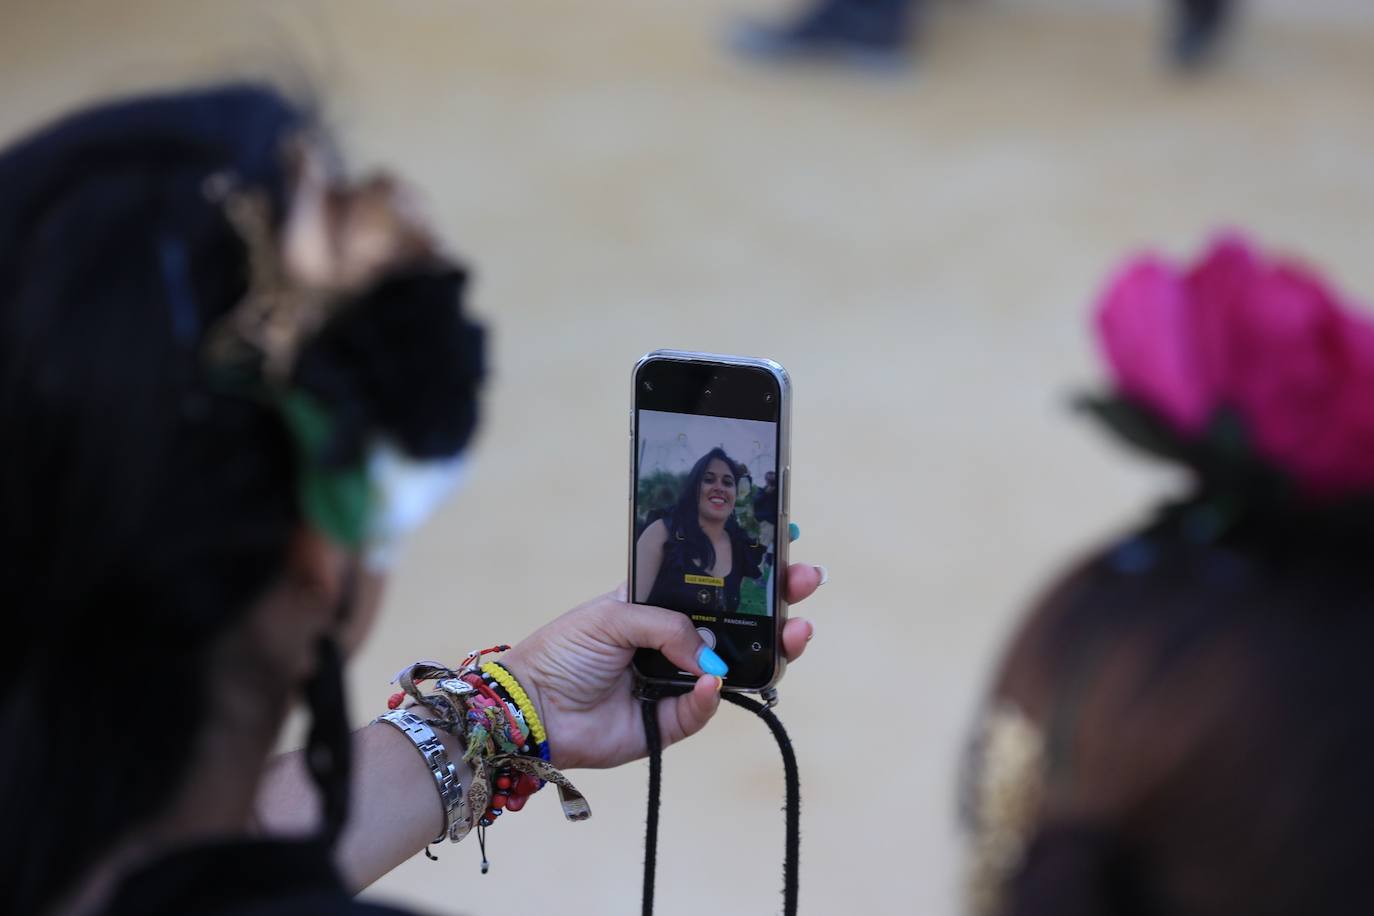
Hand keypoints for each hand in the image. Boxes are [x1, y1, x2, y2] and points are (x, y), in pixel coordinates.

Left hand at [501, 563, 822, 769]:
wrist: (532, 708)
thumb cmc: (563, 650)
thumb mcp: (612, 616)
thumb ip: (666, 624)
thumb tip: (709, 653)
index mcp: (659, 603)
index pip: (714, 582)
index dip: (749, 567)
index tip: (786, 545)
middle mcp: (675, 640)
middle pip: (739, 622)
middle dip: (777, 604)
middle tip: (808, 584)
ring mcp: (679, 679)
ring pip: (737, 665)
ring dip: (770, 648)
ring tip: (794, 632)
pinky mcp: (672, 720)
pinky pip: (706, 707)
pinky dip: (713, 693)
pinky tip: (714, 677)